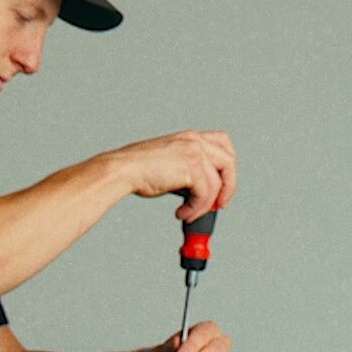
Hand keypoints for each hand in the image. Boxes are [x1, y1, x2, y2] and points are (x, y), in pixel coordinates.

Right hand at [113, 129, 235, 219]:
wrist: (123, 170)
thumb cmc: (139, 169)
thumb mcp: (171, 165)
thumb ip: (189, 173)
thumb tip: (200, 193)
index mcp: (189, 137)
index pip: (222, 143)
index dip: (227, 167)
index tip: (222, 185)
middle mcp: (194, 141)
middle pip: (229, 161)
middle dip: (227, 187)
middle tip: (218, 204)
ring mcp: (194, 152)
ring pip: (217, 184)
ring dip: (204, 206)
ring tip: (189, 213)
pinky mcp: (192, 167)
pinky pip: (205, 194)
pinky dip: (195, 209)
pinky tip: (182, 212)